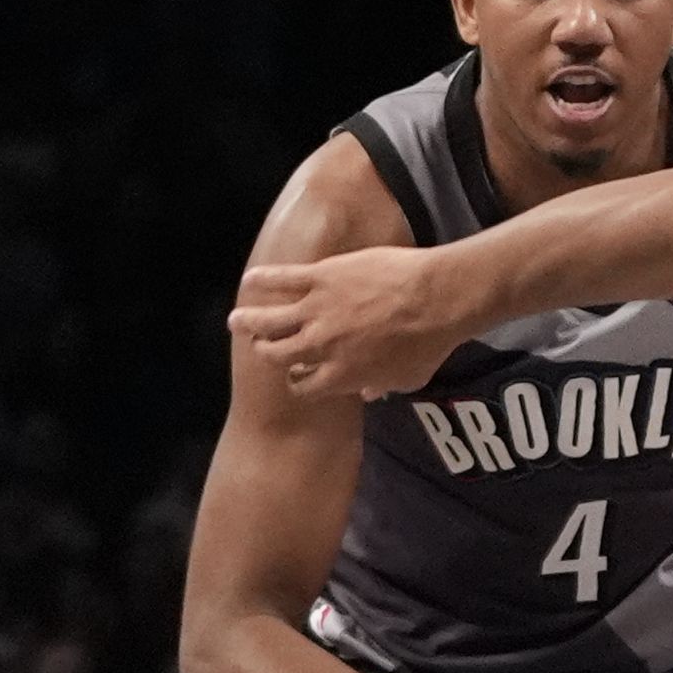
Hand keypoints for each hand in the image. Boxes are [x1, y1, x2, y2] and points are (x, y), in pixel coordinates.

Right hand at [227, 248, 462, 400]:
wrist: (436, 300)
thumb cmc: (429, 343)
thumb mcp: (409, 378)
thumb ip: (383, 386)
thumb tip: (371, 393)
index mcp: (341, 376)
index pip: (304, 387)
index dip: (297, 382)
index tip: (295, 375)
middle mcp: (321, 348)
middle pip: (277, 356)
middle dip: (266, 353)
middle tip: (260, 345)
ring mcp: (316, 312)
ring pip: (268, 320)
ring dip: (248, 322)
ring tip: (236, 321)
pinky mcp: (320, 278)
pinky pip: (282, 278)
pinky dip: (263, 279)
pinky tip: (251, 279)